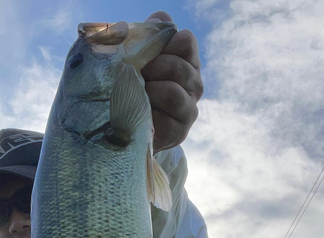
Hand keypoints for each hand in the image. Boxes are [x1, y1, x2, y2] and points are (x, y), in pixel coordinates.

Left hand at [142, 11, 203, 151]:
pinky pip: (164, 119)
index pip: (185, 41)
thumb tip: (160, 18)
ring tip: (136, 96)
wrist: (129, 132)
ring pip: (172, 92)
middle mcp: (194, 85)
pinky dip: (148, 115)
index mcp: (187, 62)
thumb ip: (149, 38)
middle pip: (178, 66)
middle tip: (135, 78)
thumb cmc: (134, 90)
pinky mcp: (180, 132)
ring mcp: (189, 110)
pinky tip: (140, 115)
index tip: (143, 55)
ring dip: (148, 93)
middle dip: (151, 70)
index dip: (162, 45)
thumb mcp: (138, 62)